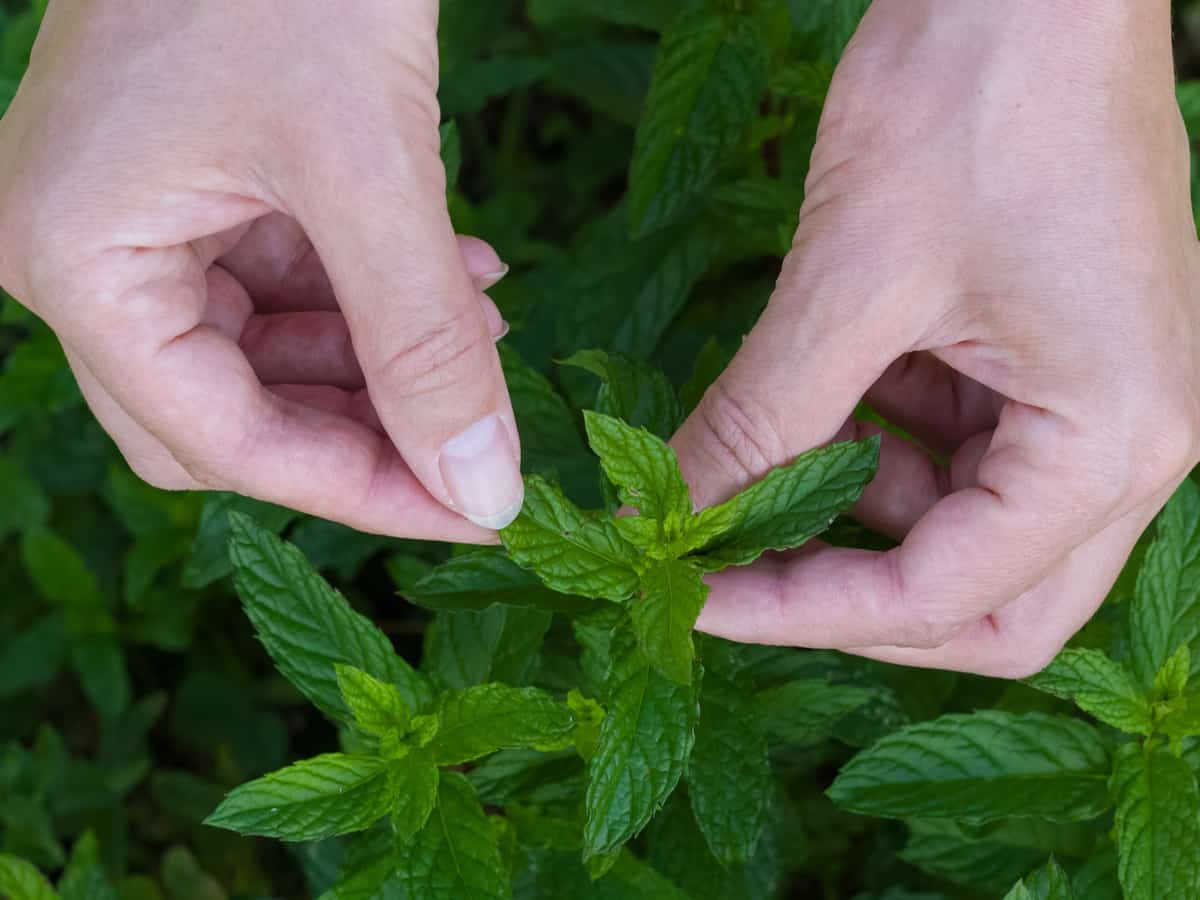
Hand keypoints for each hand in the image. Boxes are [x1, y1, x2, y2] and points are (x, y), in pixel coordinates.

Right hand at [0, 0, 524, 539]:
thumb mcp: (369, 168)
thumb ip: (425, 341)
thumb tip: (484, 487)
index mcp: (75, 260)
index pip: (223, 441)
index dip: (360, 489)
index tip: (475, 512)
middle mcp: (79, 254)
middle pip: (231, 415)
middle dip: (363, 432)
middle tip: (477, 436)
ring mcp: (130, 218)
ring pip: (264, 358)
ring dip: (380, 364)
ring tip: (485, 331)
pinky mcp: (190, 184)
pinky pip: (280, 286)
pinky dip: (370, 300)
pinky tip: (460, 277)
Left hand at [671, 0, 1199, 676]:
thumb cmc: (973, 96)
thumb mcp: (850, 280)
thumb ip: (762, 420)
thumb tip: (668, 512)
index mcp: (1113, 443)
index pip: (946, 600)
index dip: (803, 612)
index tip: (690, 592)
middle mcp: (1130, 444)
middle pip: (983, 602)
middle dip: (849, 595)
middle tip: (732, 569)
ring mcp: (1096, 401)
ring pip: (963, 531)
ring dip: (854, 514)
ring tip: (762, 458)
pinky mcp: (1052, 360)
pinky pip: (958, 450)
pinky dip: (876, 446)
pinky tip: (820, 401)